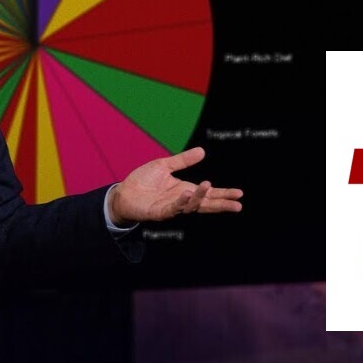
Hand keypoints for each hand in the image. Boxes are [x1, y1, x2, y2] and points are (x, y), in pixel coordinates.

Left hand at [107, 147, 242, 226]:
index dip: (223, 193)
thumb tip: (202, 151)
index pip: (208, 193)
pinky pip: (174, 208)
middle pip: (206, 204)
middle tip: (238, 204)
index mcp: (185, 189)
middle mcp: (182, 200)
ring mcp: (172, 207)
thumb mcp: (164, 166)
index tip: (239, 194)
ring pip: (191, 206)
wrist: (123, 192)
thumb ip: (183, 160)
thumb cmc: (143, 181)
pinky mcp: (160, 212)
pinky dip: (181, 202)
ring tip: (208, 185)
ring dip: (200, 197)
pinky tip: (187, 194)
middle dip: (221, 204)